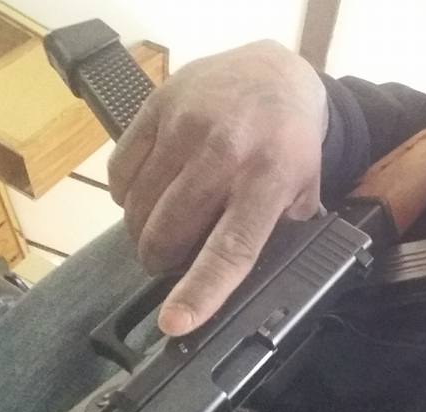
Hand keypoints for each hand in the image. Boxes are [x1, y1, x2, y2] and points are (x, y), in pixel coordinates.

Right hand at [108, 40, 327, 335]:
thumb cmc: (290, 141)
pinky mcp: (155, 108)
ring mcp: (185, 126)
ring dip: (142, 232)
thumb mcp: (304, 189)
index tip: (175, 323)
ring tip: (160, 228)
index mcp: (269, 179)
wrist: (274, 73)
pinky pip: (120, 171)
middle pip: (170, 231)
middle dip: (162, 261)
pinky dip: (126, 195)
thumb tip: (252, 285)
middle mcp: (225, 152)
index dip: (201, 291)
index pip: (231, 247)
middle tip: (169, 264)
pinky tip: (146, 194)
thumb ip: (280, 232)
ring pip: (139, 206)